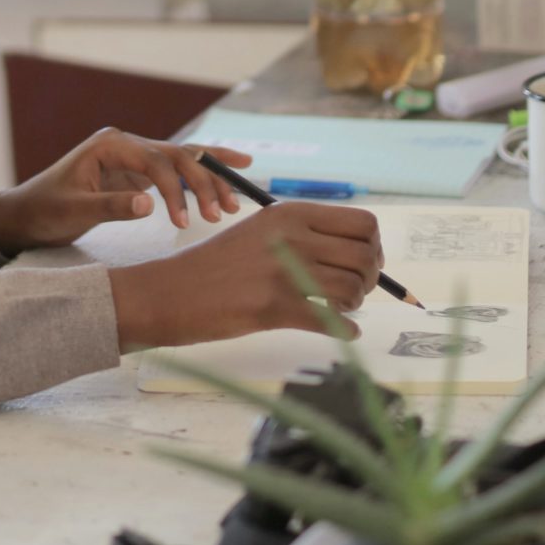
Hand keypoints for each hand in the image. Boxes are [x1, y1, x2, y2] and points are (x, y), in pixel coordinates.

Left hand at [0, 128, 251, 252]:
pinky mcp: (137, 174)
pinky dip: (201, 177)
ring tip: (237, 200)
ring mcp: (133, 158)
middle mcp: (126, 145)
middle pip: (178, 156)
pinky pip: (176, 173)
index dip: (176, 191)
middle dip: (204, 182)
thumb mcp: (74, 211)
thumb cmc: (45, 210)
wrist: (26, 215)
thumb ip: (111, 207)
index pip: (157, 162)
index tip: (184, 222)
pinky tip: (232, 173)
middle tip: (224, 212)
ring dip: (210, 179)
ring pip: (182, 161)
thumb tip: (150, 204)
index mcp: (110, 145)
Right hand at [107, 201, 384, 350]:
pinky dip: (344, 330)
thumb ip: (306, 236)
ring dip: (352, 304)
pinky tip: (344, 331)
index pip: (363, 223)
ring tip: (338, 309)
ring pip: (352, 290)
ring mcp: (283, 272)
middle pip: (364, 257)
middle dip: (369, 278)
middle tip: (354, 290)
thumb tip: (360, 255)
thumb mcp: (261, 231)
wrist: (172, 291)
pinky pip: (332, 322)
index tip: (362, 262)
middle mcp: (291, 237)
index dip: (372, 247)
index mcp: (291, 213)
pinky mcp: (274, 308)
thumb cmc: (218, 265)